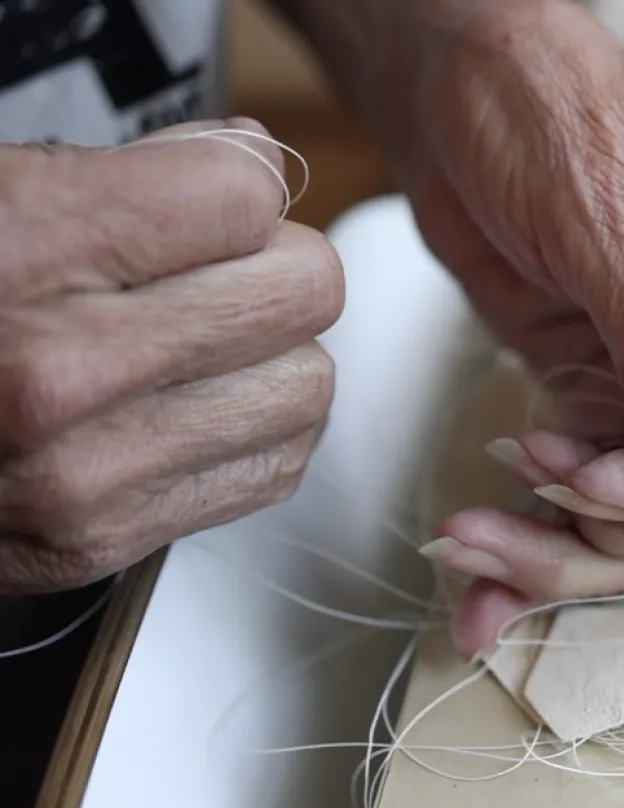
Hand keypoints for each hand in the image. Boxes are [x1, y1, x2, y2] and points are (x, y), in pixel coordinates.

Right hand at [0, 119, 343, 594]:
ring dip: (274, 357)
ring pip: (309, 385)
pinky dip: (253, 431)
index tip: (218, 199)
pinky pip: (274, 467)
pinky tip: (192, 408)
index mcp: (23, 251)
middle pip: (304, 291)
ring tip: (203, 346)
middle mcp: (59, 372)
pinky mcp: (102, 539)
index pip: (245, 196)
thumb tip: (256, 165)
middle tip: (225, 271)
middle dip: (275, 268)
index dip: (242, 183)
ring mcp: (85, 472)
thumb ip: (134, 173)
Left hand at [391, 1, 623, 654]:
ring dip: (569, 559)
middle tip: (535, 483)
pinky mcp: (610, 410)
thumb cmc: (552, 109)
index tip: (599, 482)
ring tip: (469, 539)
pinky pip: (597, 510)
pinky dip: (539, 553)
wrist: (462, 93)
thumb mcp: (615, 225)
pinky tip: (477, 593)